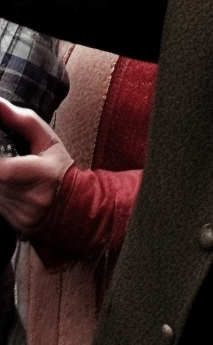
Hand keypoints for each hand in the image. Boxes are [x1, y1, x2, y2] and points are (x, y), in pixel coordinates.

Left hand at [0, 99, 71, 235]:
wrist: (73, 205)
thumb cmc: (60, 168)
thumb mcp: (48, 141)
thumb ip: (23, 122)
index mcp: (28, 172)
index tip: (1, 148)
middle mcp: (17, 195)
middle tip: (9, 158)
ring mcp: (10, 212)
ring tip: (11, 169)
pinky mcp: (8, 223)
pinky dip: (0, 189)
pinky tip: (10, 183)